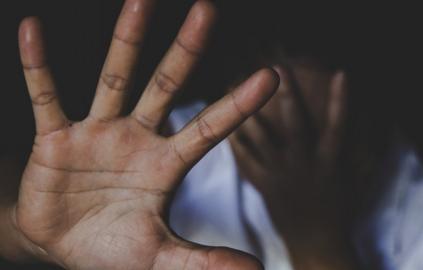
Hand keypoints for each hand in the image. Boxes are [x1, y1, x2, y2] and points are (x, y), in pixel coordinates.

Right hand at [12, 0, 278, 268]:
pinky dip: (39, 67)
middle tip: (208, 9)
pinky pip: (46, 97)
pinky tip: (34, 31)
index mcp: (166, 165)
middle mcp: (137, 138)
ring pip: (115, 78)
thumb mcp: (159, 256)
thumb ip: (202, 261)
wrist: (63, 245)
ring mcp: (97, 133)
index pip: (210, 128)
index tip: (272, 76)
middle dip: (186, 50)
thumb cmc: (115, 249)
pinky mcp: (57, 139)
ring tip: (142, 0)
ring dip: (127, 40)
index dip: (240, 105)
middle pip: (167, 86)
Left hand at [230, 65, 355, 268]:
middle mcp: (304, 166)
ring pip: (263, 139)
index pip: (338, 126)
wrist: (317, 244)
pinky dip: (237, 142)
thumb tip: (379, 127)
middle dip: (288, 95)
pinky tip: (228, 125)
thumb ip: (364, 154)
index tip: (341, 73)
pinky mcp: (265, 186)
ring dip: (252, 113)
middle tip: (277, 69)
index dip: (341, 100)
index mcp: (329, 164)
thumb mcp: (358, 182)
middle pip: (295, 124)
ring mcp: (281, 176)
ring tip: (239, 88)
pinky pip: (247, 161)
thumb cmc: (341, 211)